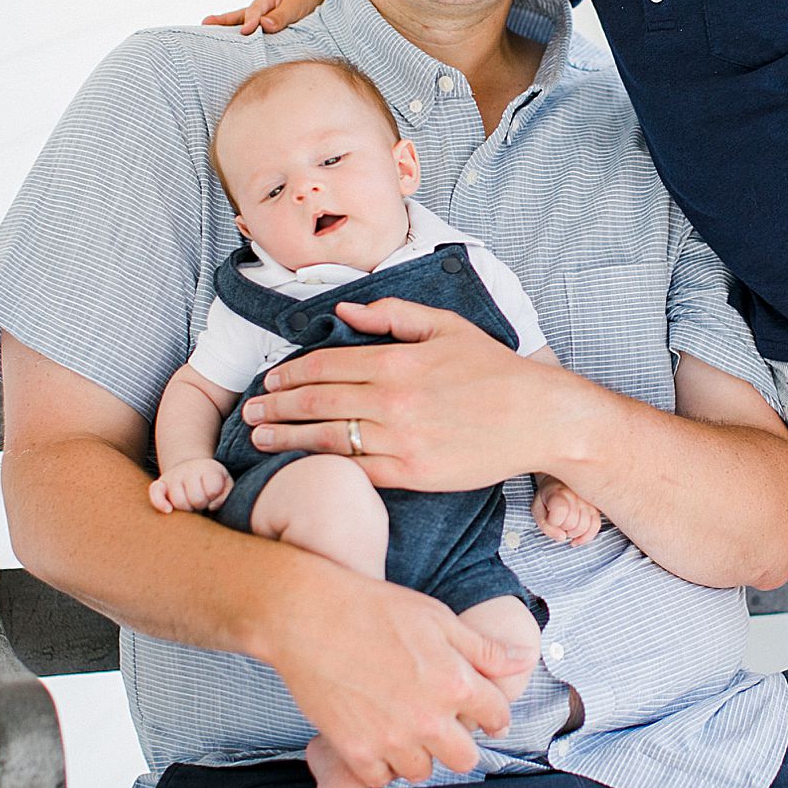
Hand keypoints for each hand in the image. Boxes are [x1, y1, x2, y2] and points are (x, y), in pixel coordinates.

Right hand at [149, 458, 233, 512]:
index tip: (215, 497)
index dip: (216, 499)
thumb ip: (225, 495)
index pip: (213, 490)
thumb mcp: (226, 484)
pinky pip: (155, 494)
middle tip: (203, 502)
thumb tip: (211, 506)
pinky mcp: (160, 484)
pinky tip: (168, 511)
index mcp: (208, 468)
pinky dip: (160, 503)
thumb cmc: (213, 481)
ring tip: (192, 504)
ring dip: (187, 509)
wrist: (193, 468)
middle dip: (202, 505)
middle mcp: (189, 469)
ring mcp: (173, 476)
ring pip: (179, 503)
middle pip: (196, 499)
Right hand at [201, 0, 335, 34]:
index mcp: (265, 0)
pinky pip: (252, 37)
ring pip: (241, 26)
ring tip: (208, 37)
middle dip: (221, 22)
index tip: (246, 32)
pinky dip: (242, 43)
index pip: (253, 12)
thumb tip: (264, 24)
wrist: (320, 2)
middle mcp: (259, 10)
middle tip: (203, 24)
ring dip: (227, 32)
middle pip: (237, 17)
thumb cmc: (307, 2)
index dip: (250, 22)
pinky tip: (234, 52)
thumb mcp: (296, 6)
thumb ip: (281, 16)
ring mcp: (260, 21)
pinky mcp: (266, 32)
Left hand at [240, 297, 571, 489]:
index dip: (289, 372)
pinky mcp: (413, 474)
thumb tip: (344, 313)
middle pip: (316, 403)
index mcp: (397, 361)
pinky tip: (302, 464)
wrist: (539, 417)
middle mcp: (393, 401)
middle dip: (274, 406)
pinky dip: (324, 467)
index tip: (269, 378)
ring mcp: (401, 440)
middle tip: (249, 410)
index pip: (325, 365)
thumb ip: (392, 314)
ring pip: (327, 439)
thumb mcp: (446, 326)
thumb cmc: (495, 370)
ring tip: (259, 437)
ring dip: (286, 438)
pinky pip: (357, 471)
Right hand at [264, 568, 528, 787]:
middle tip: (443, 725)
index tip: (483, 714)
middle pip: (464, 758)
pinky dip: (383, 764)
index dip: (493, 714)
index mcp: (455, 683)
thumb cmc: (376, 609)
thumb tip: (524, 661)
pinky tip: (378, 738)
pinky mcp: (355, 750)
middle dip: (459, 742)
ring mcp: (391, 738)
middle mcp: (429, 718)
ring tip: (407, 729)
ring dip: (420, 754)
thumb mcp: (439, 618)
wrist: (309, 615)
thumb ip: (484, 649)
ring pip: (423, 771)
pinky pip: (382, 778)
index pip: (496, 717)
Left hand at [532, 475, 601, 545]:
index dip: (553, 522)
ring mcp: (588, 501)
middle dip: (562, 528)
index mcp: (558, 492)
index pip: (560, 512)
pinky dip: (586, 537)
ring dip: (573, 533)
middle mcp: (576, 494)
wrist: (560, 482)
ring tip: (566, 526)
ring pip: (584, 527)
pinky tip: (576, 538)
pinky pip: (596, 527)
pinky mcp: (596, 507)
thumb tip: (562, 537)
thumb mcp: (537, 509)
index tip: (549, 518)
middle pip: (571, 524)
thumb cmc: (547, 498)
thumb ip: (545, 525)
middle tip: (558, 522)